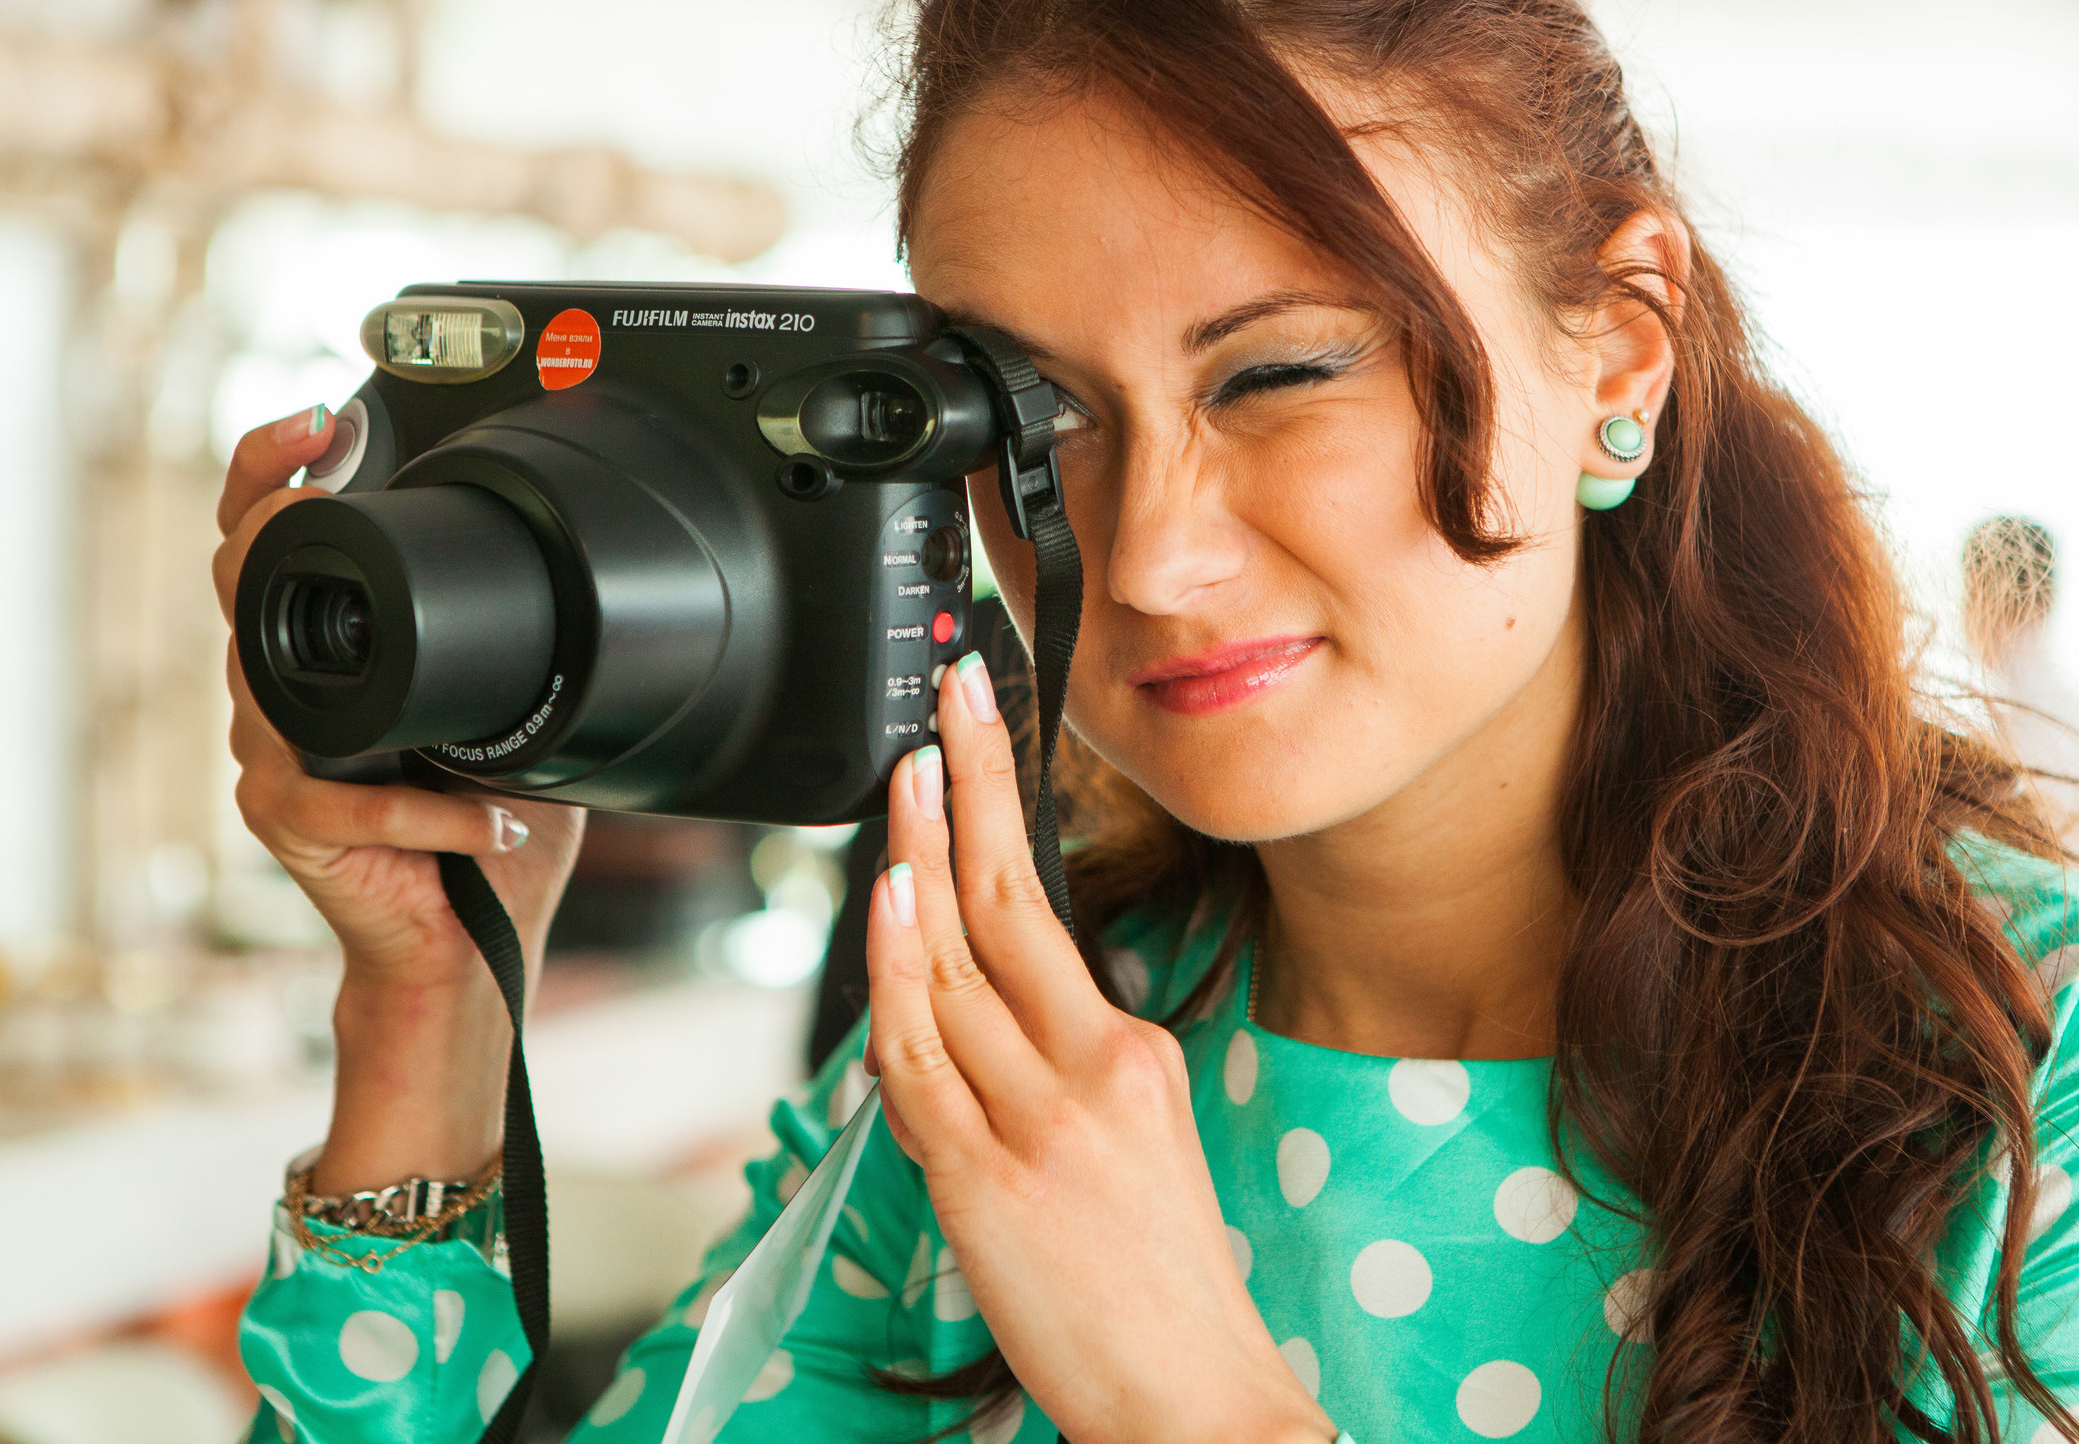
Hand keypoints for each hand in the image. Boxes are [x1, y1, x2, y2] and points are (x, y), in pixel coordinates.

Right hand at [215, 407, 585, 1188]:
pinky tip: (489, 814)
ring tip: (415, 654)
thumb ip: (524, 651)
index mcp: (337, 658)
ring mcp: (273, 758)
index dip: (276, 471)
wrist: (471, 947)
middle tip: (322, 457)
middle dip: (268, 507)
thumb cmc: (492, 834)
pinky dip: (428, 806)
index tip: (325, 415)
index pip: (276, 546)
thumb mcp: (524, 718)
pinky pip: (345, 800)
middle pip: (238, 581)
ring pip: (269, 679)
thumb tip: (597, 579)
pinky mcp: (289, 825)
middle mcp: (285, 696)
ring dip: (348, 660)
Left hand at [861, 653, 1335, 1443]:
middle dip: (970, 789)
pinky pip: (920, 1060)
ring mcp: (1038, 1120)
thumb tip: (984, 998)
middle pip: (1008, 901)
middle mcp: (1093, 1069)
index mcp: (1134, 1055)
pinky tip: (887, 909)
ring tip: (900, 782)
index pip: (1045, 903)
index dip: (1004, 804)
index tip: (981, 728)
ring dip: (915, 864)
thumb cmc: (1160, 1284)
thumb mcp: (1142, 1141)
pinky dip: (895, 977)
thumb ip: (1068, 1063)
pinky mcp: (985, 1181)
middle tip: (945, 704)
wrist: (1191, 1399)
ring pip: (951, 968)